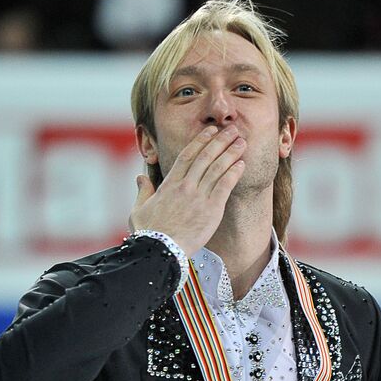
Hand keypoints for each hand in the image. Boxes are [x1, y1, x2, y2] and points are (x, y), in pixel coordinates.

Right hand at [128, 125, 245, 255]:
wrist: (159, 250)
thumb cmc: (148, 234)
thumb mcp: (139, 210)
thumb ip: (143, 191)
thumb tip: (140, 178)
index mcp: (169, 184)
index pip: (187, 155)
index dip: (200, 141)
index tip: (210, 131)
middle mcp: (185, 186)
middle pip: (205, 157)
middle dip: (220, 141)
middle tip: (232, 129)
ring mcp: (198, 197)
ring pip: (217, 168)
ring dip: (230, 153)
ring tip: (241, 141)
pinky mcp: (211, 210)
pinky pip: (224, 186)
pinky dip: (233, 173)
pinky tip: (242, 164)